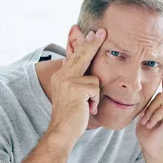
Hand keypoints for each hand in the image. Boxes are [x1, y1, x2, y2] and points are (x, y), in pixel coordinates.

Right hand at [47, 28, 106, 144]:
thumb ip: (74, 79)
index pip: (74, 56)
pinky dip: (94, 101)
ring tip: (87, 105)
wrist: (62, 131)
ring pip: (94, 78)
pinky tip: (87, 109)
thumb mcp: (71, 94)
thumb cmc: (70, 116)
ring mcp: (67, 81)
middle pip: (82, 55)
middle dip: (93, 43)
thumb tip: (74, 62)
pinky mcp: (75, 89)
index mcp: (60, 75)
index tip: (92, 33)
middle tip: (102, 31)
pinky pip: (95, 89)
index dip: (84, 44)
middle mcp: (61, 75)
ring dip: (94, 95)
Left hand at [136, 49, 162, 158]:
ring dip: (149, 111)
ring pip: (160, 99)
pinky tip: (149, 125)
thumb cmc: (147, 131)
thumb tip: (139, 86)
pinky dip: (152, 117)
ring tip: (145, 121)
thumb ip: (148, 100)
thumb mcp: (145, 112)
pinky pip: (161, 110)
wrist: (153, 149)